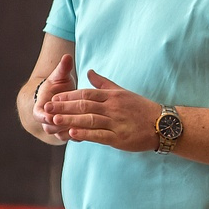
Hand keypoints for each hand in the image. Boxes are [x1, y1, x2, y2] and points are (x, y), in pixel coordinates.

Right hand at [33, 54, 76, 141]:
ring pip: (60, 134)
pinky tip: (91, 131)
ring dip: (70, 131)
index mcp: (41, 107)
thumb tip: (66, 56)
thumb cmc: (59, 85)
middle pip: (49, 128)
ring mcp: (57, 128)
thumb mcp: (60, 76)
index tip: (51, 114)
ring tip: (83, 127)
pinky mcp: (68, 132)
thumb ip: (62, 68)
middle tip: (71, 122)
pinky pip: (72, 137)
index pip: (38, 115)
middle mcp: (47, 121)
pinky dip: (79, 135)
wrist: (62, 97)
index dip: (44, 115)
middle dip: (59, 125)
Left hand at [44, 70, 159, 151]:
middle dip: (64, 107)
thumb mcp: (123, 92)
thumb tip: (89, 71)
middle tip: (46, 109)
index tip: (54, 98)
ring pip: (89, 120)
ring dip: (70, 120)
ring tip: (54, 121)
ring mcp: (116, 122)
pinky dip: (85, 134)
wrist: (162, 123)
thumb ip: (104, 83)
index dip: (69, 96)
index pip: (87, 94)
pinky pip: (99, 135)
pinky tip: (72, 134)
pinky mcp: (119, 137)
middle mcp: (113, 107)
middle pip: (84, 105)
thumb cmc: (142, 108)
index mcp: (113, 96)